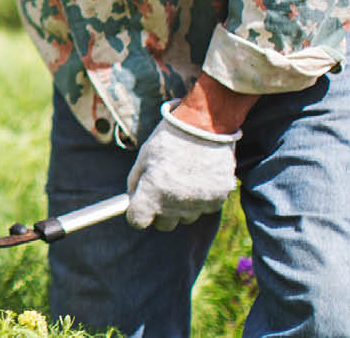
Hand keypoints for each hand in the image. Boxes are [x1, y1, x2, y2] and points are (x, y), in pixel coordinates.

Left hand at [125, 99, 238, 230]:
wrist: (205, 126)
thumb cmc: (170, 138)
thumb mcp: (144, 156)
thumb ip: (135, 181)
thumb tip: (132, 197)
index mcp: (152, 194)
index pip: (137, 221)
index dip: (137, 213)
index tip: (139, 205)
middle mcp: (174, 205)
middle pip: (163, 225)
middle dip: (159, 212)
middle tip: (162, 191)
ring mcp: (197, 204)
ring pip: (185, 217)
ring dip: (181, 206)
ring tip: (184, 180)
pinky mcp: (217, 200)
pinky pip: (205, 208)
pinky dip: (201, 198)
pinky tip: (200, 178)